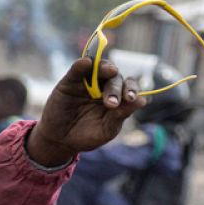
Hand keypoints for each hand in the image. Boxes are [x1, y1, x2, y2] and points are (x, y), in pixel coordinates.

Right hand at [27, 56, 146, 166]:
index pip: (128, 87)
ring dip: (106, 68)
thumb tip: (143, 101)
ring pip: (99, 67)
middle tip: (111, 103)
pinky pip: (77, 69)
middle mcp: (104, 86)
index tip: (131, 99)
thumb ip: (121, 114)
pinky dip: (82, 64)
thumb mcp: (106, 129)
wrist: (60, 141)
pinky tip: (86, 63)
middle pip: (115, 78)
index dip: (132, 90)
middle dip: (116, 89)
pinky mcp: (70, 81)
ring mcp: (87, 82)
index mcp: (117, 97)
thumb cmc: (87, 135)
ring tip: (111, 71)